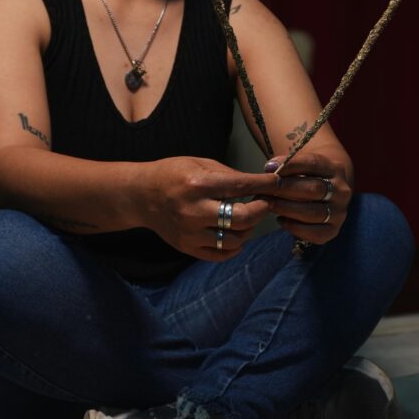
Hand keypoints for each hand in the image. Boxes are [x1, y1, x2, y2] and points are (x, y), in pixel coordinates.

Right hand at [141, 156, 279, 260]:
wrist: (140, 196)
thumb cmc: (172, 174)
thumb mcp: (199, 164)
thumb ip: (229, 175)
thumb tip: (260, 183)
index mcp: (198, 185)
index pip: (241, 186)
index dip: (264, 185)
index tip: (277, 183)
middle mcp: (194, 211)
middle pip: (242, 218)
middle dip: (261, 209)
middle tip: (265, 202)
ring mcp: (190, 232)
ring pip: (235, 240)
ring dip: (248, 228)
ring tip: (247, 217)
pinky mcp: (187, 247)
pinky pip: (220, 254)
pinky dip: (234, 247)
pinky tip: (235, 234)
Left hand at [262, 151, 351, 244]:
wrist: (324, 195)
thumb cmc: (305, 178)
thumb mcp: (300, 167)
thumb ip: (286, 166)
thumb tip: (270, 168)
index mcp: (334, 169)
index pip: (314, 163)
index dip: (291, 165)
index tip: (269, 167)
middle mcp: (342, 191)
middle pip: (314, 189)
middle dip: (285, 189)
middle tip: (264, 190)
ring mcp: (339, 212)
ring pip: (313, 212)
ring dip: (287, 208)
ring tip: (269, 205)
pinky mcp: (333, 230)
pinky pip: (315, 233)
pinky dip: (295, 228)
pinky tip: (281, 220)